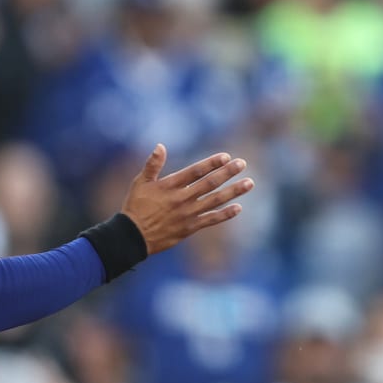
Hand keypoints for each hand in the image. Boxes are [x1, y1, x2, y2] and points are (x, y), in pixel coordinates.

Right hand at [120, 145, 253, 255]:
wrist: (132, 236)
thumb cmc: (135, 207)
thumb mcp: (140, 182)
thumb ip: (152, 164)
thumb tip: (160, 146)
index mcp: (170, 185)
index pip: (195, 171)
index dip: (211, 163)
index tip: (226, 156)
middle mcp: (182, 198)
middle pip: (209, 183)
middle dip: (227, 173)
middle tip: (243, 163)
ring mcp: (188, 214)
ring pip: (215, 200)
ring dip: (233, 191)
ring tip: (249, 183)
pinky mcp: (190, 227)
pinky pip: (211, 220)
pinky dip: (225, 214)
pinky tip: (238, 208)